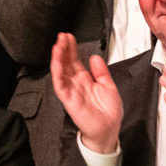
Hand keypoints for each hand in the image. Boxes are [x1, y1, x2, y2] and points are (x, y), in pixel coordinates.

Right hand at [50, 32, 122, 155]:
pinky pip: (60, 86)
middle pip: (67, 63)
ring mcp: (72, 92)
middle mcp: (77, 84)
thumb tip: (94, 57)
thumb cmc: (108, 111)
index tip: (69, 37)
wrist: (109, 129)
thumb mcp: (108, 85)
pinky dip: (58, 74)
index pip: (75, 61)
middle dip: (63, 49)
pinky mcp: (69, 100)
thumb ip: (101, 71)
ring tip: (57, 46)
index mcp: (86, 80)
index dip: (72, 49)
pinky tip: (57, 63)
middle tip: (62, 36)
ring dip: (58, 59)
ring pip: (61, 72)